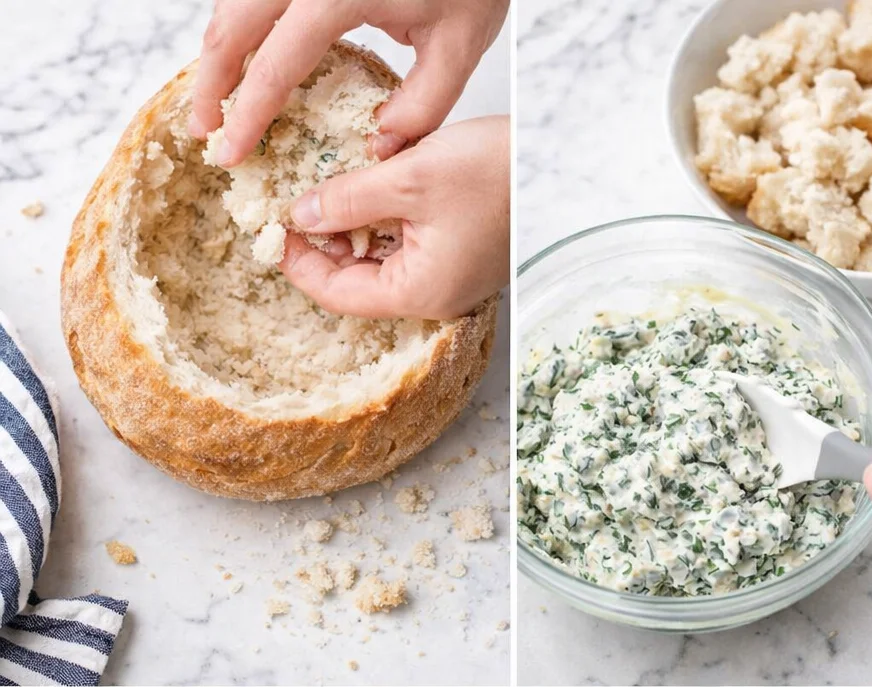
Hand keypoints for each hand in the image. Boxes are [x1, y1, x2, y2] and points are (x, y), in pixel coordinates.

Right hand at [190, 0, 507, 164]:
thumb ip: (421, 107)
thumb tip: (376, 150)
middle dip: (210, 83)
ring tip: (220, 99)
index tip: (231, 153)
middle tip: (206, 130)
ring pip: (233, 1)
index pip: (274, 66)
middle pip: (232, 25)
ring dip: (220, 50)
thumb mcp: (459, 45)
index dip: (247, 115)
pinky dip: (240, 23)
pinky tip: (245, 57)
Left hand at [279, 115, 507, 318]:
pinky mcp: (458, 257)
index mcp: (420, 292)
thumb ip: (347, 200)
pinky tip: (366, 193)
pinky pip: (406, 249)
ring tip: (324, 194)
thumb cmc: (496, 172)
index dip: (299, 265)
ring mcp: (448, 279)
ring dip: (349, 233)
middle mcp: (434, 296)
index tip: (273, 232)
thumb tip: (301, 216)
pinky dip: (379, 225)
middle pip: (357, 285)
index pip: (339, 297)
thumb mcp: (407, 178)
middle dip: (321, 248)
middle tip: (289, 208)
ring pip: (380, 265)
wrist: (555, 161)